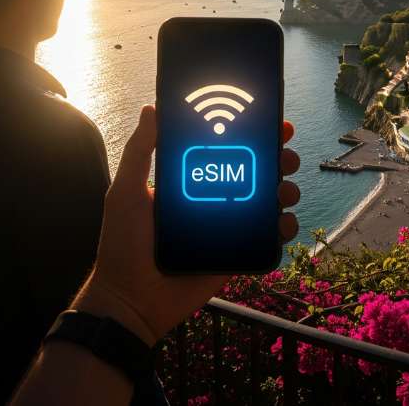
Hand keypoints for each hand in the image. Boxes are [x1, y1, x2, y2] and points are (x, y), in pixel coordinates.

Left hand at [75, 105, 300, 344]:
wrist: (131, 299)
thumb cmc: (123, 243)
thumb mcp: (125, 192)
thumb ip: (139, 152)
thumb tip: (151, 109)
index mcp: (191, 182)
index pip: (226, 151)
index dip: (250, 135)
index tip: (270, 122)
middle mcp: (214, 200)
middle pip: (256, 173)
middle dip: (278, 160)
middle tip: (285, 156)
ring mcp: (229, 228)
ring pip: (269, 203)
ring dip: (285, 191)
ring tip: (285, 191)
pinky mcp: (237, 255)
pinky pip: (268, 239)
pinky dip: (283, 229)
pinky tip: (282, 222)